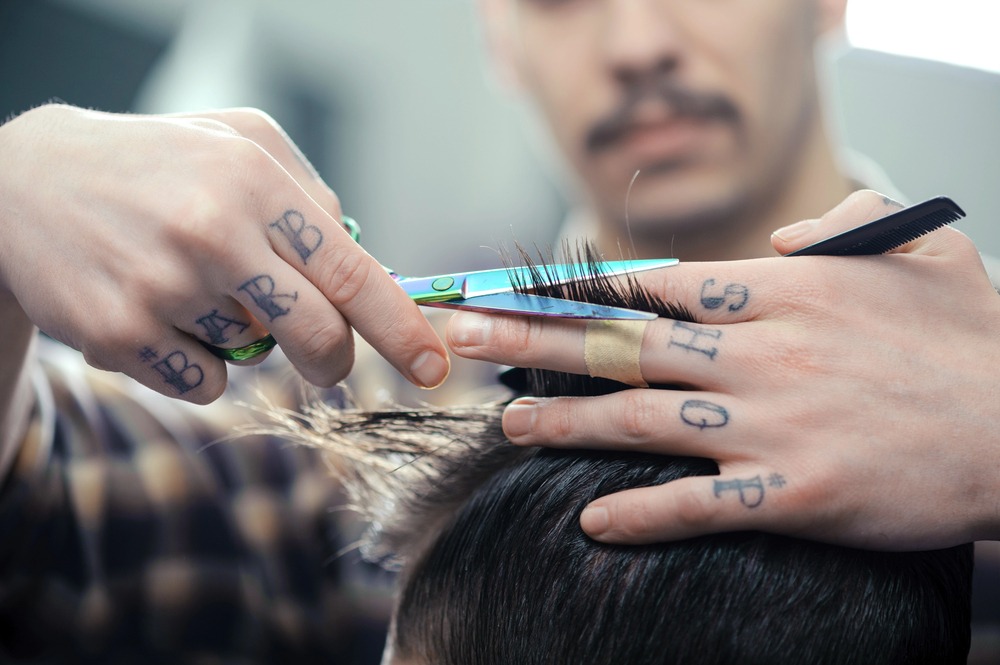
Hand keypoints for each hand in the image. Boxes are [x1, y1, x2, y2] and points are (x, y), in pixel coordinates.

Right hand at [0, 104, 448, 403]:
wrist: (22, 185)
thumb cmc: (155, 163)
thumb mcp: (239, 142)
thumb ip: (311, 195)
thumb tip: (363, 258)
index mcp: (252, 181)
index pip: (351, 271)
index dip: (402, 328)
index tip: (435, 367)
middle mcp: (210, 233)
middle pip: (319, 337)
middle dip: (334, 360)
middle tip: (327, 358)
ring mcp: (161, 288)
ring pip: (254, 360)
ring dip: (242, 338)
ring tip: (189, 284)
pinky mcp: (117, 335)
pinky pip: (203, 386)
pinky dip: (197, 364)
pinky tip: (158, 312)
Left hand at [447, 190, 999, 549]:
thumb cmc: (974, 336)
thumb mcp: (921, 244)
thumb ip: (840, 223)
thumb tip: (778, 235)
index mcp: (784, 292)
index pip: (657, 285)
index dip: (582, 288)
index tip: (523, 288)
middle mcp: (763, 355)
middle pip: (623, 345)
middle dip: (535, 342)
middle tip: (467, 340)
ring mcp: (774, 427)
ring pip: (642, 421)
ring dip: (566, 424)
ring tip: (507, 426)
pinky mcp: (797, 493)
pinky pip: (700, 506)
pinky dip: (643, 514)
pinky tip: (593, 520)